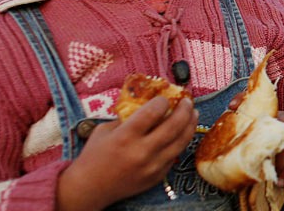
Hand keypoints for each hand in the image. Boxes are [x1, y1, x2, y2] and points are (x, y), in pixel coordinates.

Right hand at [56, 96, 197, 209]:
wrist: (90, 188)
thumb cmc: (94, 155)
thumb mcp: (105, 130)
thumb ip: (126, 117)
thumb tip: (146, 102)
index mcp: (125, 136)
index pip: (153, 112)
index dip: (162, 101)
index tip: (164, 96)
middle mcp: (141, 151)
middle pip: (173, 126)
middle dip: (184, 109)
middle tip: (188, 101)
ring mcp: (152, 166)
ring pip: (181, 142)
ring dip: (190, 125)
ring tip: (193, 114)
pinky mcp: (157, 177)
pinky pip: (175, 156)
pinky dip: (180, 142)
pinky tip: (182, 133)